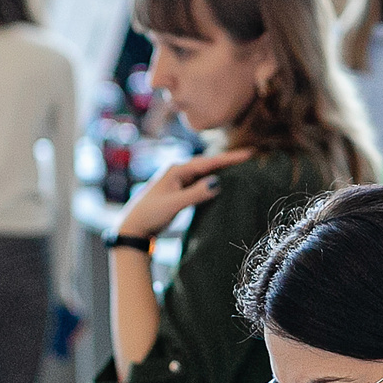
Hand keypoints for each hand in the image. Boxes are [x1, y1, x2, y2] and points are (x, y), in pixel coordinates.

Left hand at [117, 149, 248, 241]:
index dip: (229, 158)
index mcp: (177, 170)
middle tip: (250, 158)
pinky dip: (213, 182)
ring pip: (204, 174)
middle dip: (228, 161)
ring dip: (221, 171)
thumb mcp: (174, 204)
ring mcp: (178, 182)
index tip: (249, 154)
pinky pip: (200, 183)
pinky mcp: (179, 192)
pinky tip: (222, 184)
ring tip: (241, 168)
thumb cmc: (150, 214)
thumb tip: (217, 182)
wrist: (132, 227)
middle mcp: (178, 172)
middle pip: (208, 164)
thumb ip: (195, 193)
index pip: (208, 162)